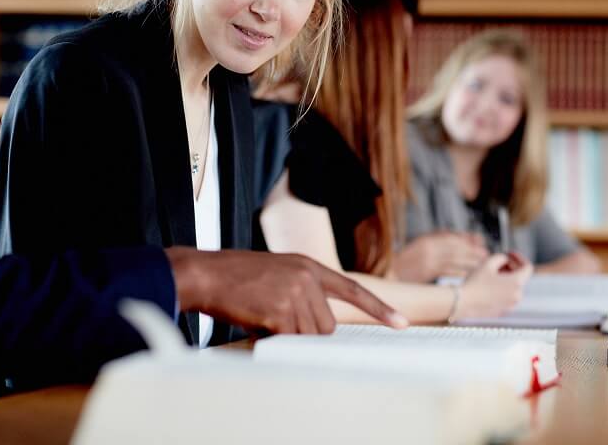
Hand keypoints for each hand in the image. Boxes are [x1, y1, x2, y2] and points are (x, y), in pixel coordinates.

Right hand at [165, 247, 408, 334]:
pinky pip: (289, 340)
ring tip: (263, 316)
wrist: (206, 274)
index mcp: (308, 266)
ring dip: (288, 337)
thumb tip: (318, 329)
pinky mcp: (280, 310)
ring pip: (309, 336)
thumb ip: (303, 293)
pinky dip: (274, 339)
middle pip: (326, 326)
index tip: (402, 323)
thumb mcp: (278, 274)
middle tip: (276, 321)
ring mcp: (295, 292)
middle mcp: (307, 277)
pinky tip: (256, 321)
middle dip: (306, 333)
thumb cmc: (236, 278)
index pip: (352, 289)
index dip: (379, 308)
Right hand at [390, 231, 488, 281]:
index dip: (467, 239)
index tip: (479, 241)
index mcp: (426, 240)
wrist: (388, 274)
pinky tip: (469, 274)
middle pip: (455, 248)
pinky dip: (460, 271)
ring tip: (482, 264)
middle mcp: (427, 248)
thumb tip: (464, 238)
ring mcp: (427, 261)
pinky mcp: (427, 273)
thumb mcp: (421, 246)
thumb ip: (440, 241)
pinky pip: (448, 271)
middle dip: (472, 250)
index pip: (451, 237)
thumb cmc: (407, 262)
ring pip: (454, 259)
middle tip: (486, 254)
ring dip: (470, 261)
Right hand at [455, 253, 532, 318]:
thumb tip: (505, 260)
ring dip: (507, 277)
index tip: (510, 254)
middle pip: (520, 277)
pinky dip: (503, 288)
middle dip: (511, 267)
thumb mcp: (488, 263)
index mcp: (516, 283)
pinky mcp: (503, 310)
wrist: (463, 302)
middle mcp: (517, 295)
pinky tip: (489, 284)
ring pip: (514, 287)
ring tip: (492, 273)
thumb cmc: (475, 283)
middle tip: (499, 261)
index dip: (520, 258)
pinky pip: (507, 296)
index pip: (528, 267)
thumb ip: (501, 257)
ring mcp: (511, 304)